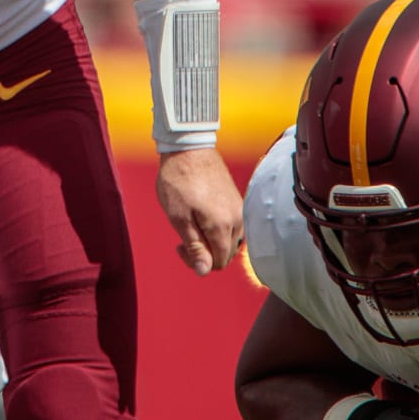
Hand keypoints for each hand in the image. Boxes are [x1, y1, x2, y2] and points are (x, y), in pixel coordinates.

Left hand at [155, 147, 243, 275]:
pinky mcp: (238, 200)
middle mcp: (237, 220)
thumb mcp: (178, 217)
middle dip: (205, 253)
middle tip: (182, 237)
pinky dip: (219, 230)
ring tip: (192, 226)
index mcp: (222, 226)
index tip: (179, 246)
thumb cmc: (178, 181)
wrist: (189, 148)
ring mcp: (240, 209)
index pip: (218, 262)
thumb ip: (194, 246)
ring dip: (212, 241)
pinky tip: (202, 218)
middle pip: (226, 254)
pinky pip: (233, 226)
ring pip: (231, 241)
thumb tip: (204, 271)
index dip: (198, 262)